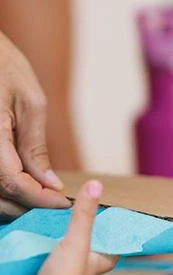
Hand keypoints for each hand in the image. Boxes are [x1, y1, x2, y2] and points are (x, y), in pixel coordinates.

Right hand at [0, 32, 68, 218]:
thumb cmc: (5, 68)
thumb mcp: (30, 103)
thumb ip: (35, 147)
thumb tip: (50, 184)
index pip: (13, 183)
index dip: (39, 198)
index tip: (64, 204)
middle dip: (26, 206)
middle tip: (56, 204)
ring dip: (12, 203)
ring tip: (42, 198)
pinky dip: (2, 190)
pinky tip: (24, 186)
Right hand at [32, 180, 116, 274]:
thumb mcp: (77, 241)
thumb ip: (84, 215)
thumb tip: (96, 184)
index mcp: (92, 266)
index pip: (110, 255)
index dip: (114, 246)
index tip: (117, 235)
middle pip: (84, 264)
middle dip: (80, 252)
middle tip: (72, 235)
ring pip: (61, 272)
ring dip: (55, 261)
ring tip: (46, 245)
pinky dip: (35, 272)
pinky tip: (29, 264)